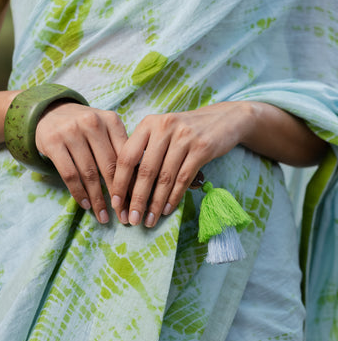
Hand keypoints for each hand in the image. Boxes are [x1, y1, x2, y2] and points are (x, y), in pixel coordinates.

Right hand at [36, 102, 127, 222]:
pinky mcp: (53, 142)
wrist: (50, 112)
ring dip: (98, 199)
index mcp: (111, 120)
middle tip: (123, 216)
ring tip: (104, 217)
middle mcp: (92, 123)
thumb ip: (120, 149)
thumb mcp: (105, 130)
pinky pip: (69, 174)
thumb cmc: (85, 129)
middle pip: (109, 166)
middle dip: (118, 195)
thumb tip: (139, 184)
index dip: (132, 183)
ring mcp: (71, 132)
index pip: (126, 156)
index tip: (136, 203)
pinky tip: (86, 205)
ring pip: (89, 173)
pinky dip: (79, 193)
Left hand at [111, 101, 252, 226]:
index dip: (119, 183)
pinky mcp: (202, 148)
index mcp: (148, 124)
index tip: (116, 204)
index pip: (126, 157)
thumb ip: (144, 152)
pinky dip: (173, 198)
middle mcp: (164, 127)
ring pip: (165, 178)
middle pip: (145, 171)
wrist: (225, 119)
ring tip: (149, 220)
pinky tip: (166, 210)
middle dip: (137, 199)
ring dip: (155, 203)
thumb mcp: (162, 133)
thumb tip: (125, 188)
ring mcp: (184, 137)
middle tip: (131, 220)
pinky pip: (183, 179)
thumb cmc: (186, 131)